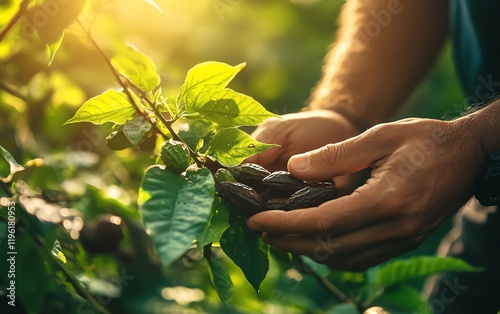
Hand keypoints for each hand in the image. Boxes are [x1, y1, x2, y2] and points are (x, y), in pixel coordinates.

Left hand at [247, 118, 484, 270]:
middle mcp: (395, 228)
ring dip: (308, 251)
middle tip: (260, 231)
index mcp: (387, 200)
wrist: (469, 154)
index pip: (323, 222)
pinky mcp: (406, 242)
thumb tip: (293, 169)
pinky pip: (362, 258)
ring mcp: (403, 240)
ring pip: (345, 259)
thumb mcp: (381, 137)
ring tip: (281, 237)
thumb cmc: (426, 139)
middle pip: (330, 247)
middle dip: (289, 242)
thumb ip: (336, 156)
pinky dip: (334, 254)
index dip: (285, 224)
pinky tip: (317, 242)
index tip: (256, 220)